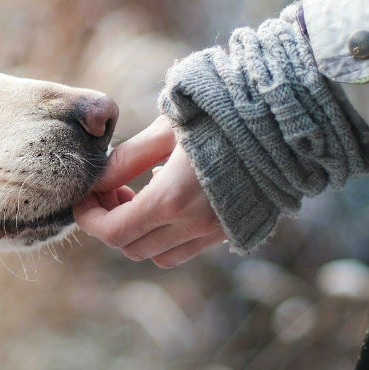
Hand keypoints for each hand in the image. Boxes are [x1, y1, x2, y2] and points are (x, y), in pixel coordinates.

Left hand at [75, 116, 225, 267]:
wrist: (284, 120)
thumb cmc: (220, 114)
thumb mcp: (165, 129)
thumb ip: (127, 159)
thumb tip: (96, 180)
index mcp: (171, 199)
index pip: (112, 231)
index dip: (89, 218)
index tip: (83, 197)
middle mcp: (194, 225)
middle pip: (131, 247)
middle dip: (110, 223)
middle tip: (110, 189)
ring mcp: (216, 231)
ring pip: (159, 255)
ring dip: (138, 233)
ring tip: (136, 195)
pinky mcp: (233, 229)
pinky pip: (187, 248)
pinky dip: (166, 235)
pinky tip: (168, 197)